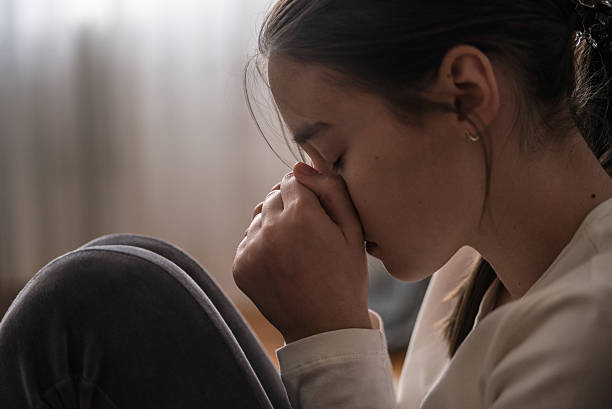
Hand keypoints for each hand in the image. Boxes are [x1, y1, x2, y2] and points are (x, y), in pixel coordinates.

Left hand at [232, 145, 371, 342]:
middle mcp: (271, 228)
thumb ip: (330, 188)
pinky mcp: (241, 266)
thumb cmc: (345, 275)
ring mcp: (252, 249)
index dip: (307, 193)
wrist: (324, 326)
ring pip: (259, 217)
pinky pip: (249, 240)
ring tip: (295, 250)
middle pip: (272, 196)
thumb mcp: (353, 229)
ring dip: (273, 224)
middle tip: (308, 233)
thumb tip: (298, 166)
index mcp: (301, 215)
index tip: (317, 214)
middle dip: (288, 206)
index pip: (291, 180)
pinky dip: (262, 245)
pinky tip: (282, 263)